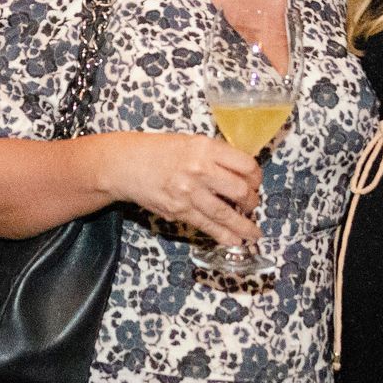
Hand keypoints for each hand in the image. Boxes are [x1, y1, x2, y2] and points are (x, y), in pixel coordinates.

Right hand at [103, 132, 261, 248]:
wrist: (126, 164)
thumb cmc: (157, 151)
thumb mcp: (191, 143)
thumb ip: (214, 156)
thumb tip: (239, 173)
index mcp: (205, 148)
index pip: (245, 165)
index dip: (256, 176)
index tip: (255, 182)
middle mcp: (199, 170)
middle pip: (239, 191)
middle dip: (251, 201)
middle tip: (252, 204)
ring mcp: (189, 193)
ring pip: (225, 214)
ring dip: (243, 226)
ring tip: (253, 233)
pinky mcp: (179, 211)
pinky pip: (207, 226)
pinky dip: (223, 235)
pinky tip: (234, 240)